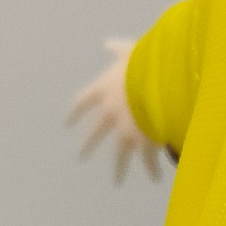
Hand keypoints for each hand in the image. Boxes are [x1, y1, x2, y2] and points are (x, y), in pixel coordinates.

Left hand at [67, 38, 164, 183]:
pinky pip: (148, 159)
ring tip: (117, 182)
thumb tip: (107, 44)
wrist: (158, 80)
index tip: (66, 124)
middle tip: (81, 157)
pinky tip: (155, 177)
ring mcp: (127, 130)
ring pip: (120, 155)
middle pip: (96, 133)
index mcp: (104, 90)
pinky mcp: (145, 142)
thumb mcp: (129, 49)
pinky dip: (152, 168)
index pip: (83, 103)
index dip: (75, 113)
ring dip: (119, 169)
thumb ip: (117, 49)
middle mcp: (111, 114)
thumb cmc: (143, 60)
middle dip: (89, 145)